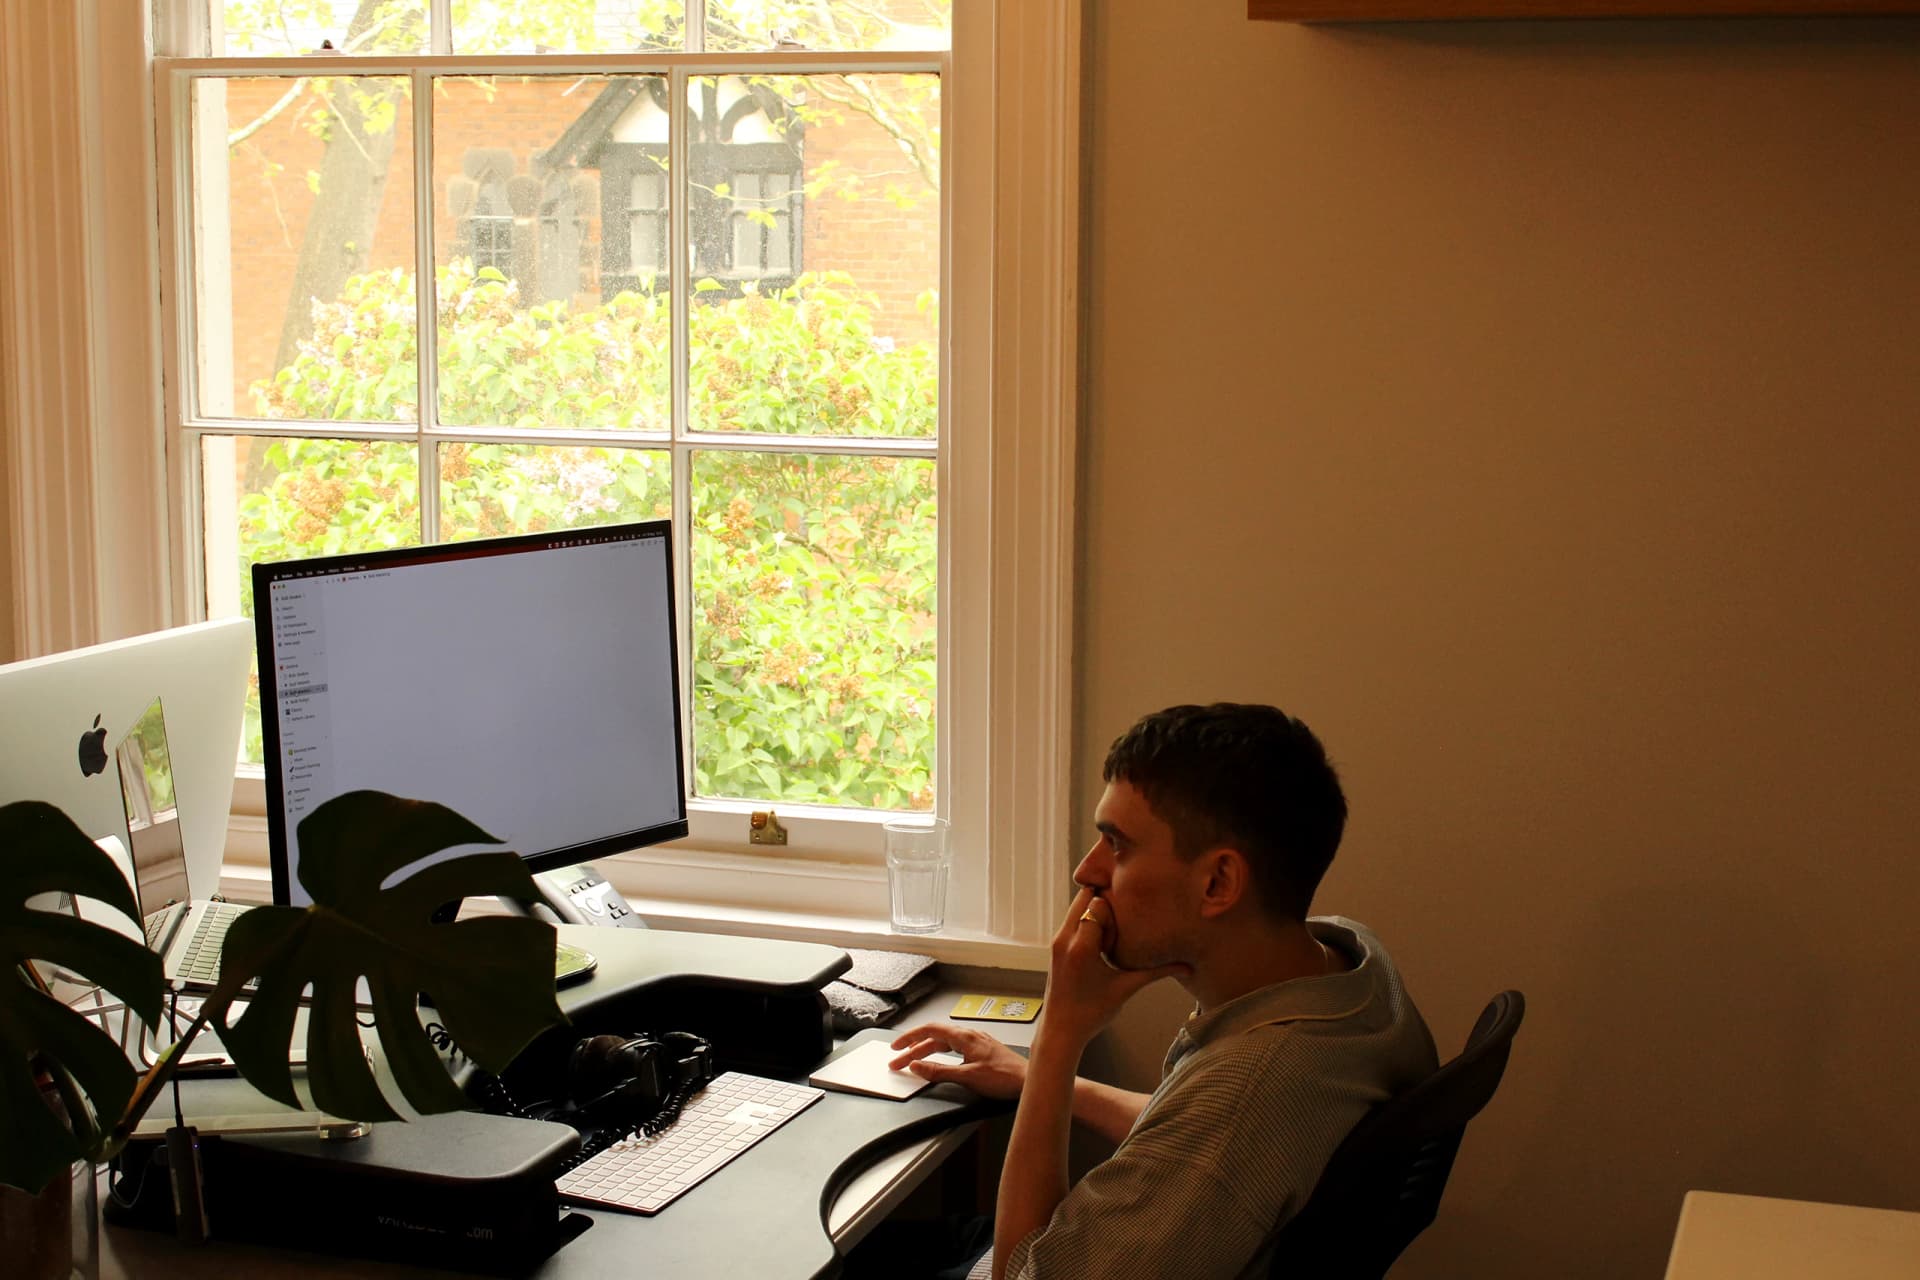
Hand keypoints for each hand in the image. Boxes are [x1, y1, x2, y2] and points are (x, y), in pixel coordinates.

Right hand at [888, 1022, 1027, 1098]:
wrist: (1029, 1082)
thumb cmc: (1004, 1078)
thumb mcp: (967, 1077)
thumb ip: (939, 1071)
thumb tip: (916, 1066)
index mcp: (965, 1037)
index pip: (930, 1031)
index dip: (910, 1038)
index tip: (896, 1048)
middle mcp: (970, 1036)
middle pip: (935, 1038)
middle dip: (914, 1049)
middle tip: (898, 1062)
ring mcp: (977, 1043)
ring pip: (945, 1044)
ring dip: (927, 1052)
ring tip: (913, 1062)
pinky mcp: (982, 1052)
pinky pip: (955, 1049)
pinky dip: (941, 1055)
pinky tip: (939, 1062)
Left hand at [1042, 887, 1187, 1048]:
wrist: (1061, 1031)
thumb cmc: (1093, 1012)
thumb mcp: (1127, 988)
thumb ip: (1156, 972)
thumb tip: (1187, 967)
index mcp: (1081, 946)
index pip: (1096, 904)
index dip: (1114, 906)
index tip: (1129, 918)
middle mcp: (1064, 939)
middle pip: (1083, 897)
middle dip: (1104, 902)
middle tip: (1124, 917)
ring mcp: (1057, 942)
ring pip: (1075, 908)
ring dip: (1094, 912)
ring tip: (1115, 930)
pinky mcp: (1055, 947)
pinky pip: (1071, 921)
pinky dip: (1086, 922)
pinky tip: (1102, 940)